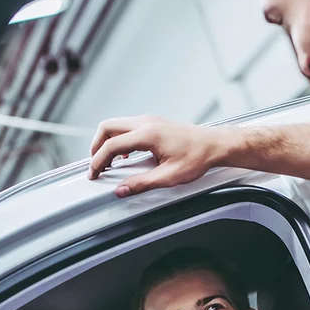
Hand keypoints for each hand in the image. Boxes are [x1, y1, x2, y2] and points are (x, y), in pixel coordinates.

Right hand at [88, 116, 225, 196]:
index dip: (98, 161)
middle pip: (107, 127)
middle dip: (96, 146)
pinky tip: (125, 156)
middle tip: (97, 165)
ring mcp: (149, 120)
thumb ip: (142, 183)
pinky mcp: (153, 123)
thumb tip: (122, 189)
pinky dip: (119, 139)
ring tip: (108, 162)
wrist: (214, 145)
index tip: (94, 173)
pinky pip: (127, 127)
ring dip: (107, 142)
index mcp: (147, 134)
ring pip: (116, 125)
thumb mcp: (169, 176)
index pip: (111, 145)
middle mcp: (146, 122)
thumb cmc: (198, 156)